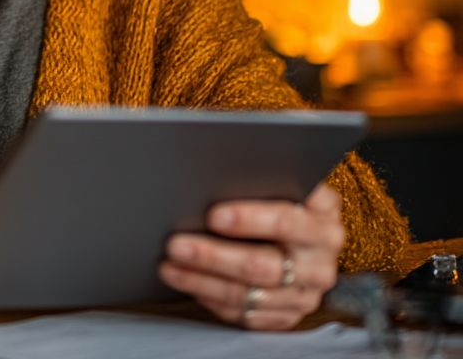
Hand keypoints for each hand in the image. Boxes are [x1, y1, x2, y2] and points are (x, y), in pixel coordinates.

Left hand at [158, 184, 344, 329]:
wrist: (310, 231)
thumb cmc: (284, 195)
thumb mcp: (282, 179)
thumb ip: (257, 180)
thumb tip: (209, 178)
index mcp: (323, 218)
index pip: (285, 220)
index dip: (249, 219)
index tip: (212, 216)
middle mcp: (320, 259)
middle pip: (264, 264)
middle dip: (213, 255)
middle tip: (176, 245)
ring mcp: (307, 291)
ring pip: (251, 293)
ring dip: (204, 281)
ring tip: (170, 267)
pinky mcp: (290, 313)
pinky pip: (249, 315)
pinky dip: (214, 299)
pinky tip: (189, 283)